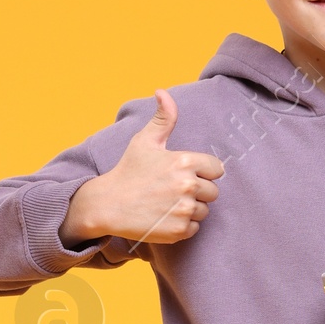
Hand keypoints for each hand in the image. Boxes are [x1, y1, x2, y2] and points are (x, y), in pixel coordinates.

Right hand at [61, 90, 223, 247]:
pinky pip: (195, 228)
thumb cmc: (128, 171)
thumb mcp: (145, 141)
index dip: (203, 171)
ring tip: (167, 203)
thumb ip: (163, 118)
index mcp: (184, 162)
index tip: (185, 174)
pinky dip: (183, 225)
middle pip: (213, 192)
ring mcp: (184, 210)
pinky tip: (165, 217)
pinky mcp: (180, 231)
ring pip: (204, 211)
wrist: (108, 205)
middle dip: (198, 191)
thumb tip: (162, 92)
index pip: (216, 169)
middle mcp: (187, 186)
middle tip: (173, 190)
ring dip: (191, 208)